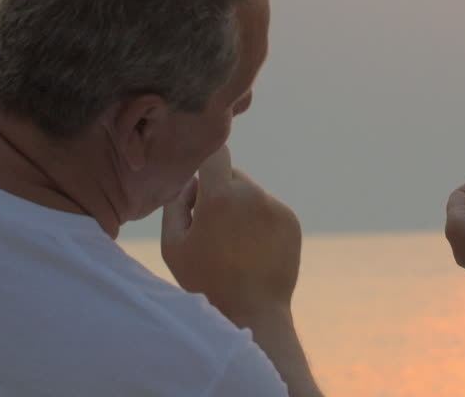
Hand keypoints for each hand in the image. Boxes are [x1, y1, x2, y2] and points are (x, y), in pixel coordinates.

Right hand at [161, 146, 301, 324]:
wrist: (253, 312)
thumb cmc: (205, 281)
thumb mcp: (173, 245)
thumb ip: (175, 204)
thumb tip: (189, 181)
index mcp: (220, 196)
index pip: (216, 153)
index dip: (206, 161)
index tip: (200, 175)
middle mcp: (252, 194)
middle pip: (232, 175)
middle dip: (219, 191)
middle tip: (210, 225)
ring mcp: (275, 207)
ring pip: (251, 193)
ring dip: (240, 207)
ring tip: (232, 243)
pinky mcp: (291, 220)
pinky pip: (269, 209)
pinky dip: (259, 221)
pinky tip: (251, 249)